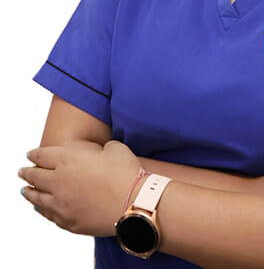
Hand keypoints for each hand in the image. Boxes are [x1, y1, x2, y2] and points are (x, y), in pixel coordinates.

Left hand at [18, 140, 141, 235]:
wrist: (134, 202)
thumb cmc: (126, 173)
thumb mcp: (114, 148)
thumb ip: (101, 149)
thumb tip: (101, 153)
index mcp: (67, 159)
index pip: (42, 155)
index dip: (35, 154)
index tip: (31, 155)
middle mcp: (59, 181)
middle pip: (34, 176)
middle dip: (26, 172)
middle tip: (23, 171)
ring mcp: (61, 204)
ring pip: (36, 198)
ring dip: (29, 192)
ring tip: (25, 190)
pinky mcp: (68, 222)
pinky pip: (48, 215)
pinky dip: (42, 209)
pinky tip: (41, 207)